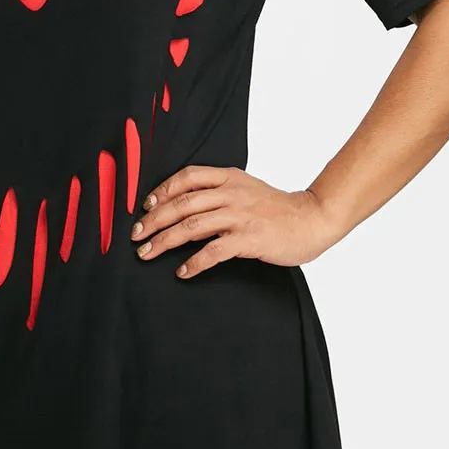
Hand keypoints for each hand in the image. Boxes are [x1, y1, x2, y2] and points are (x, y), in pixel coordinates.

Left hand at [131, 165, 339, 276]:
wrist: (313, 218)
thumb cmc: (277, 208)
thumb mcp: (246, 188)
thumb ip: (219, 191)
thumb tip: (183, 204)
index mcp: (228, 178)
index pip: (187, 177)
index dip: (162, 190)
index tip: (145, 206)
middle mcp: (231, 194)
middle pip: (182, 203)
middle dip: (153, 220)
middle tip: (135, 235)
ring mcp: (240, 215)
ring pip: (192, 225)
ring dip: (164, 241)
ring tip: (147, 253)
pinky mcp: (249, 238)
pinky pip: (213, 251)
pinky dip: (194, 262)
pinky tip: (182, 271)